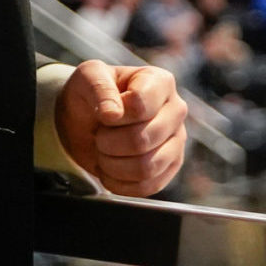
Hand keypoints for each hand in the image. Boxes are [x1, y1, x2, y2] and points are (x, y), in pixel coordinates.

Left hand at [55, 62, 186, 195]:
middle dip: (109, 143)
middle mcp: (176, 110)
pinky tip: (111, 170)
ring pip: (147, 167)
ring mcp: (177, 140)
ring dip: (113, 165)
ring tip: (104, 153)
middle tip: (99, 136)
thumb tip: (113, 113)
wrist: (87, 121)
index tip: (103, 113)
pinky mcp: (171, 166)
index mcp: (160, 82)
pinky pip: (149, 187)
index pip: (140, 106)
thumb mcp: (88, 78)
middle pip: (143, 139)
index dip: (114, 116)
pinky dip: (120, 184)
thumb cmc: (91, 95)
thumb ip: (99, 88)